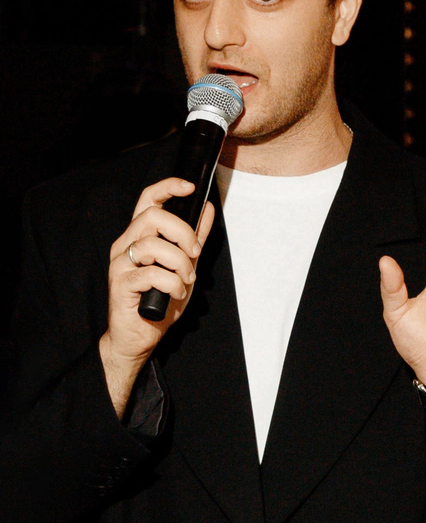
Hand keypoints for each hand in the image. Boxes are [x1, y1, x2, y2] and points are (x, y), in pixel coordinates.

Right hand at [100, 179, 215, 415]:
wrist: (140, 335)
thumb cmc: (159, 300)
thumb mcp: (185, 266)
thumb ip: (195, 239)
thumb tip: (207, 209)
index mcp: (140, 236)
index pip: (148, 199)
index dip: (168, 187)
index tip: (190, 187)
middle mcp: (126, 244)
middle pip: (152, 217)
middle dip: (182, 233)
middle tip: (195, 254)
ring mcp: (120, 263)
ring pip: (153, 245)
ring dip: (179, 264)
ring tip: (185, 281)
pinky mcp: (120, 283)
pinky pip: (151, 274)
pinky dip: (172, 284)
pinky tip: (175, 294)